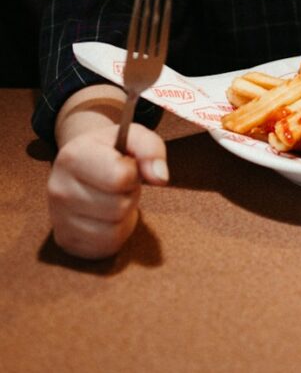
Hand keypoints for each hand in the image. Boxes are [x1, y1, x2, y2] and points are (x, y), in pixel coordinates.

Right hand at [47, 122, 168, 259]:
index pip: (119, 178)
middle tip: (119, 183)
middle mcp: (58, 189)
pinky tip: (107, 215)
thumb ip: (151, 148)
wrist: (80, 165)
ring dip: (124, 213)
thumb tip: (160, 178)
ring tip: (113, 196)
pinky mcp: (66, 241)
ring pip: (113, 230)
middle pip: (118, 207)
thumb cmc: (111, 150)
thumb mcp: (132, 136)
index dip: (133, 172)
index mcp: (72, 156)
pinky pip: (107, 246)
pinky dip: (117, 232)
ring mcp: (58, 219)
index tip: (126, 164)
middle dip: (128, 194)